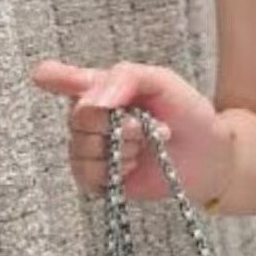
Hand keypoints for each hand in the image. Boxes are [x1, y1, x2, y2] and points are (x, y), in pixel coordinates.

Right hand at [30, 58, 230, 203]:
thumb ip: (129, 78)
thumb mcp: (166, 83)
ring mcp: (94, 148)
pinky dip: (112, 171)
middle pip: (78, 118)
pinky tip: (133, 166)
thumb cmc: (190, 115)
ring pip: (81, 149)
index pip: (68, 80)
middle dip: (112, 124)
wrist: (212, 157)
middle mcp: (94, 117)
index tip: (43, 77)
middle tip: (141, 126)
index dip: (56, 78)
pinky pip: (86, 176)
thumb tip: (95, 97)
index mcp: (106, 88)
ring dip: (118, 149)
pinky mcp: (100, 178)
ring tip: (143, 146)